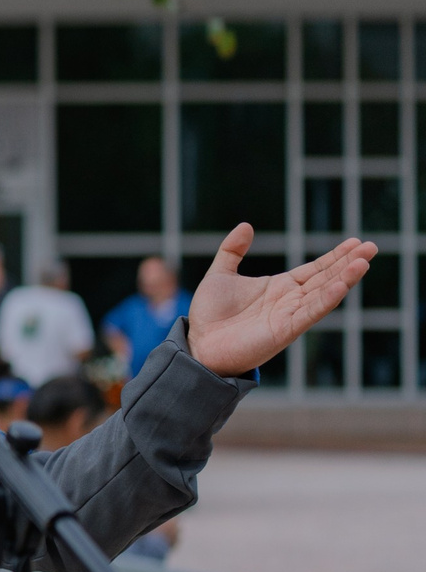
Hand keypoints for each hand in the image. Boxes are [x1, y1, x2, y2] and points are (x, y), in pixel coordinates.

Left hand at [185, 225, 375, 377]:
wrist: (198, 344)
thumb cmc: (210, 315)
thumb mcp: (220, 274)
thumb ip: (232, 250)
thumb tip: (246, 226)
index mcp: (280, 287)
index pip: (314, 268)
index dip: (335, 256)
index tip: (356, 242)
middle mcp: (290, 300)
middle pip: (326, 278)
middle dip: (348, 263)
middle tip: (372, 247)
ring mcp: (290, 315)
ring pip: (324, 293)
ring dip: (344, 278)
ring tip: (363, 262)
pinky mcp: (285, 330)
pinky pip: (311, 312)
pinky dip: (326, 298)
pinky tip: (342, 285)